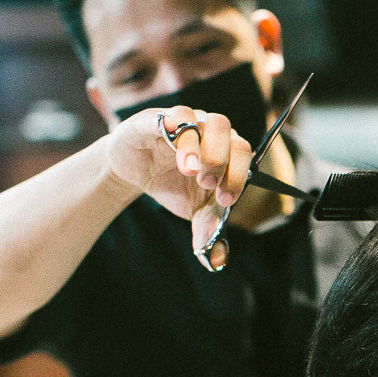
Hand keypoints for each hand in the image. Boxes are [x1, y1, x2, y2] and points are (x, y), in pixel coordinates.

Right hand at [107, 106, 253, 256]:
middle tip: (207, 183)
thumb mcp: (193, 211)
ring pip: (205, 121)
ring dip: (199, 147)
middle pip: (229, 133)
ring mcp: (186, 122)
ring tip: (187, 170)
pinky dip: (177, 124)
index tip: (225, 199)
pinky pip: (172, 114)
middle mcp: (210, 132)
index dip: (238, 176)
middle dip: (221, 160)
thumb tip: (215, 260)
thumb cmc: (173, 186)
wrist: (134, 173)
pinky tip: (173, 136)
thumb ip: (208, 230)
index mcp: (226, 152)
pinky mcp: (156, 120)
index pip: (243, 155)